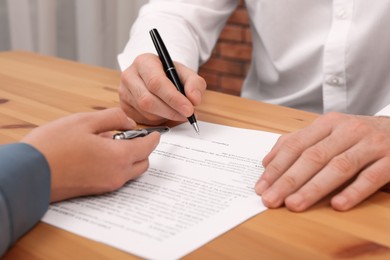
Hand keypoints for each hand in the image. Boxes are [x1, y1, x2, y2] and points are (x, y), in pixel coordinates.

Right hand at [21, 108, 159, 201]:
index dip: (154, 138)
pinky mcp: (97, 190)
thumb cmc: (54, 145)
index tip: (156, 132)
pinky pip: (117, 177)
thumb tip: (129, 123)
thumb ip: (114, 118)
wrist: (29, 173)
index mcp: (119, 156)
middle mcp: (117, 175)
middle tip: (129, 134)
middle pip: (143, 162)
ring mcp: (108, 185)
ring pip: (131, 171)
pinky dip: (118, 165)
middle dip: (143, 148)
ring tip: (110, 141)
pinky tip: (100, 153)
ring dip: (130, 157)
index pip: (148, 147)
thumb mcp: (85, 121)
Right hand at [118, 53, 205, 124]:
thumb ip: (195, 83)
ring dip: (166, 116)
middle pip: (148, 100)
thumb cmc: (170, 75)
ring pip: (146, 112)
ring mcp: (124, 93)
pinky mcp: (124, 107)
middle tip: (188, 115)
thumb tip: (194, 100)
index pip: (156, 82)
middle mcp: (129, 76)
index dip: (173, 98)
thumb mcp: (186, 73)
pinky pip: (142, 119)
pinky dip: (158, 120)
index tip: (189, 109)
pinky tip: (166, 113)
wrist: (156, 77)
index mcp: (143, 62)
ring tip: (178, 111)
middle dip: (171, 111)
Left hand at [255, 112, 389, 211]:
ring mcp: (371, 144)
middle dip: (288, 180)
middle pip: (313, 157)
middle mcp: (348, 131)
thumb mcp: (328, 132)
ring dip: (314, 187)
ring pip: (339, 166)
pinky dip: (354, 191)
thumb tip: (266, 162)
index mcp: (328, 124)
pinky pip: (372, 176)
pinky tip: (337, 204)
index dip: (276, 167)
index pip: (295, 146)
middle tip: (270, 200)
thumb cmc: (358, 136)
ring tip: (294, 204)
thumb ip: (297, 143)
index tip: (261, 186)